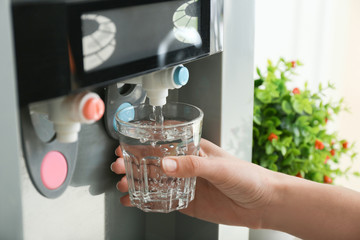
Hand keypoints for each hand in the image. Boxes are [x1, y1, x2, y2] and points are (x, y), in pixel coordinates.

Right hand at [111, 139, 272, 227]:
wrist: (262, 204)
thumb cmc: (248, 177)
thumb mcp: (220, 167)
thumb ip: (193, 166)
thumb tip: (165, 164)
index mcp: (195, 150)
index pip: (164, 142)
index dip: (143, 142)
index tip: (126, 144)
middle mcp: (188, 165)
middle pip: (155, 161)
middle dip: (134, 162)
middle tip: (118, 165)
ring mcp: (186, 184)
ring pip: (156, 180)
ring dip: (137, 181)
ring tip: (122, 183)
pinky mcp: (188, 201)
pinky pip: (163, 200)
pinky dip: (147, 200)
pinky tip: (135, 201)